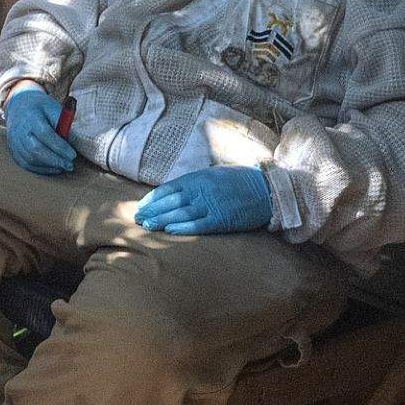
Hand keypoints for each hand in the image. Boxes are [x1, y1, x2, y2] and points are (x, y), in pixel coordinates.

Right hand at [4, 87, 77, 175]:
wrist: (19, 106)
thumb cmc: (40, 108)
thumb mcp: (53, 108)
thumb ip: (63, 123)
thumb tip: (74, 141)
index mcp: (31, 117)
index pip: (45, 134)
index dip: (59, 146)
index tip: (72, 155)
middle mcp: (20, 131)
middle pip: (35, 149)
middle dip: (54, 160)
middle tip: (70, 165)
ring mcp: (15, 142)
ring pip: (30, 159)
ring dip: (48, 166)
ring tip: (63, 167)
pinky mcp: (13, 150)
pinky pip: (25, 164)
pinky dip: (40, 169)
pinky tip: (53, 168)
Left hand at [134, 167, 274, 235]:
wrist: (268, 189)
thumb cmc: (240, 182)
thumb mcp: (214, 175)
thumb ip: (196, 183)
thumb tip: (177, 191)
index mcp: (198, 178)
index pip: (168, 188)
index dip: (153, 198)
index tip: (141, 206)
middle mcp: (202, 190)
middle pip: (170, 201)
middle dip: (152, 210)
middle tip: (137, 219)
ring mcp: (212, 204)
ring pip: (180, 213)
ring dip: (161, 219)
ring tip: (147, 225)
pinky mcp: (222, 219)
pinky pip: (198, 224)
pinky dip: (182, 227)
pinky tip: (169, 230)